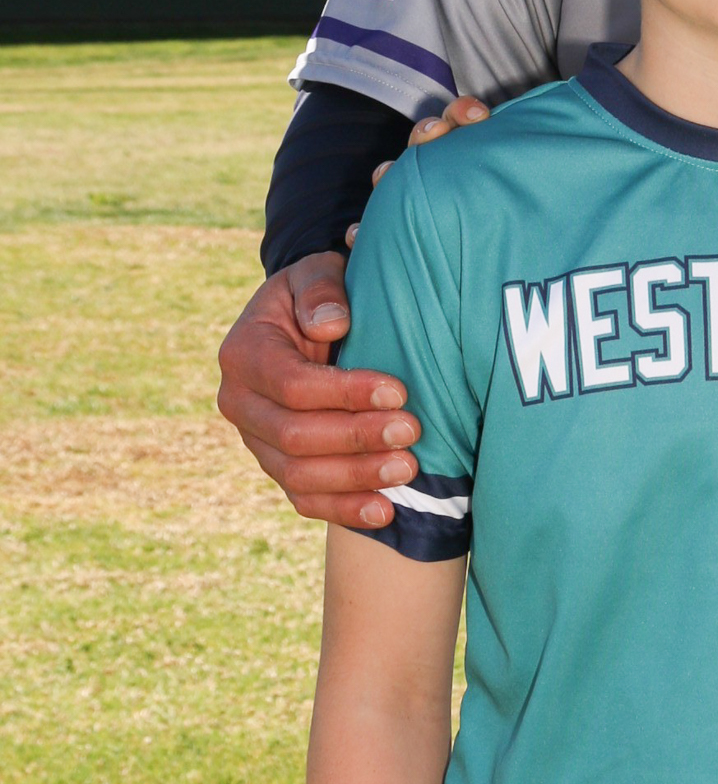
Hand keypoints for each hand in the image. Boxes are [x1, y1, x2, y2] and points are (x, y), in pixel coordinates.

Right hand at [220, 98, 490, 527]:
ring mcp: (256, 441)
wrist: (307, 322)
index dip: (345, 393)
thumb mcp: (317, 272)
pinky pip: (304, 498)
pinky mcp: (278, 467)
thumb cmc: (319, 294)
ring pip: (298, 475)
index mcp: (244, 353)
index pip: (292, 386)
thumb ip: (321, 289)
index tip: (398, 391)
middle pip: (294, 436)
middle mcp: (239, 403)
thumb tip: (330, 324)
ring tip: (408, 468)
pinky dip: (343, 509)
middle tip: (412, 431)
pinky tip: (385, 511)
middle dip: (357, 438)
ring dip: (355, 477)